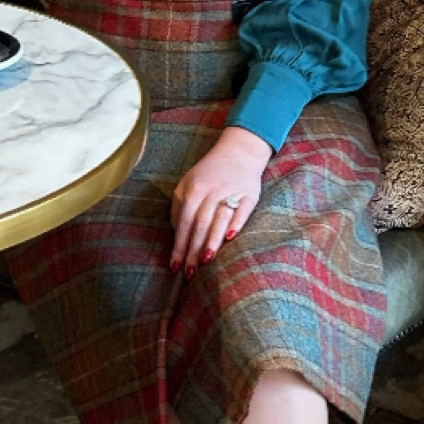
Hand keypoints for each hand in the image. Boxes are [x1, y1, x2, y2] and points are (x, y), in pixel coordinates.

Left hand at [170, 126, 272, 276]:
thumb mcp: (188, 182)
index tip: (174, 266)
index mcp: (193, 190)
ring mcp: (231, 192)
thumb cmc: (210, 171)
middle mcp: (211, 191)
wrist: (240, 150)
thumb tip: (175, 231)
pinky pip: (242, 211)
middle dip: (192, 251)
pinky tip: (230, 238)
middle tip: (188, 273)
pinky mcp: (249, 195)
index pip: (183, 223)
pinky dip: (236, 223)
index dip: (179, 246)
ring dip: (212, 241)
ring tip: (205, 260)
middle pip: (199, 225)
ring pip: (219, 220)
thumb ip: (179, 205)